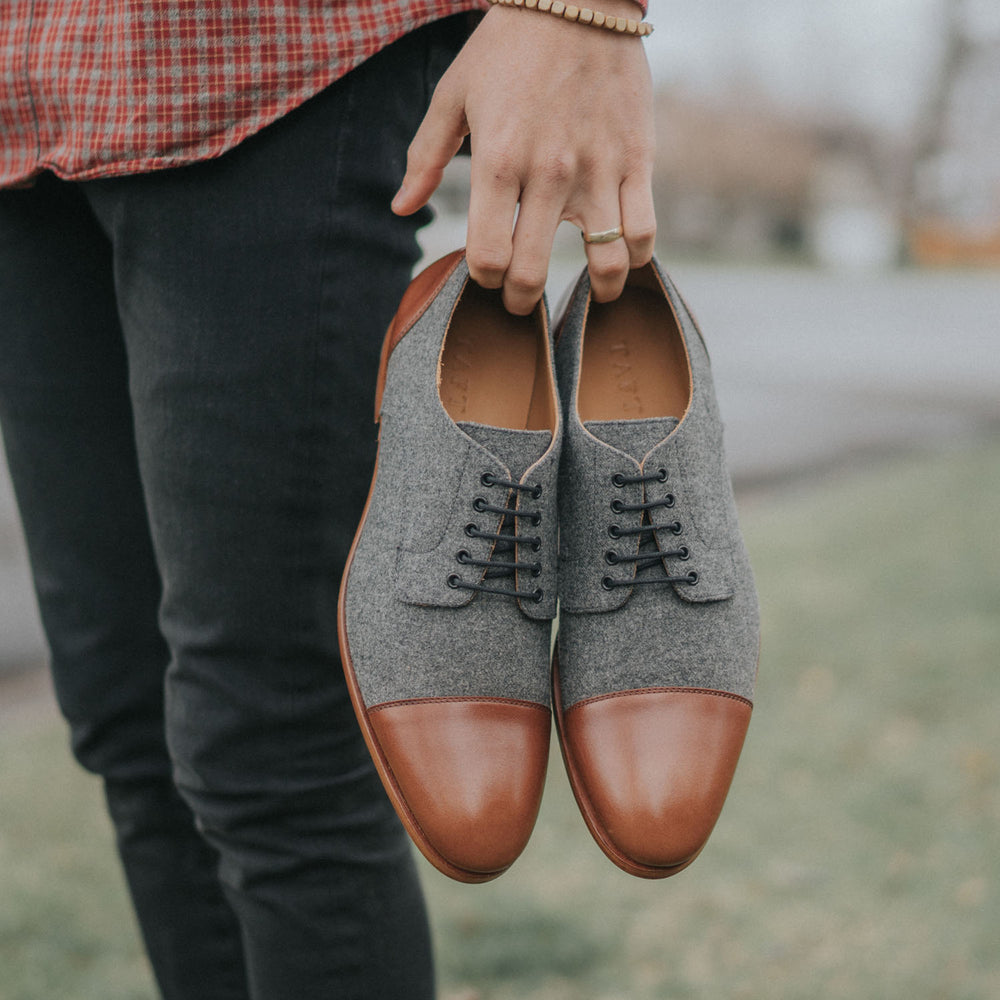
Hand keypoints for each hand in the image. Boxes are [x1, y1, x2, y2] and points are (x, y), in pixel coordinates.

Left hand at [391, 2, 655, 313]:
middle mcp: (548, 173)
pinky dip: (636, 259)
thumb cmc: (508, 46)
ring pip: (604, 263)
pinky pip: (644, 230)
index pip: (488, 256)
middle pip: (533, 272)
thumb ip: (425, 156)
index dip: (484, 279)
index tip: (488, 274)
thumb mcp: (453, 93)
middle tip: (521, 300)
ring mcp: (598, 169)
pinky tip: (622, 259)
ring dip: (595, 291)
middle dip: (521, 300)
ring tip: (590, 294)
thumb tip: (402, 209)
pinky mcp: (637, 159)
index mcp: (497, 160)